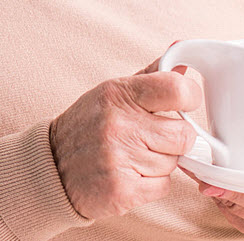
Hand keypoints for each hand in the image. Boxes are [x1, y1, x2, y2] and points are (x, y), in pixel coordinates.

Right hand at [51, 64, 200, 219]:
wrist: (52, 166)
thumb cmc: (89, 125)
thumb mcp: (113, 92)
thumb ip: (151, 75)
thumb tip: (181, 52)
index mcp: (118, 93)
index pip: (177, 89)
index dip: (190, 97)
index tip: (184, 104)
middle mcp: (118, 124)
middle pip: (184, 135)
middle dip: (174, 139)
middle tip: (152, 138)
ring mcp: (119, 158)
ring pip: (174, 163)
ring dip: (160, 163)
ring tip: (132, 157)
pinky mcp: (123, 190)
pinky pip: (164, 186)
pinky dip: (152, 184)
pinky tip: (130, 174)